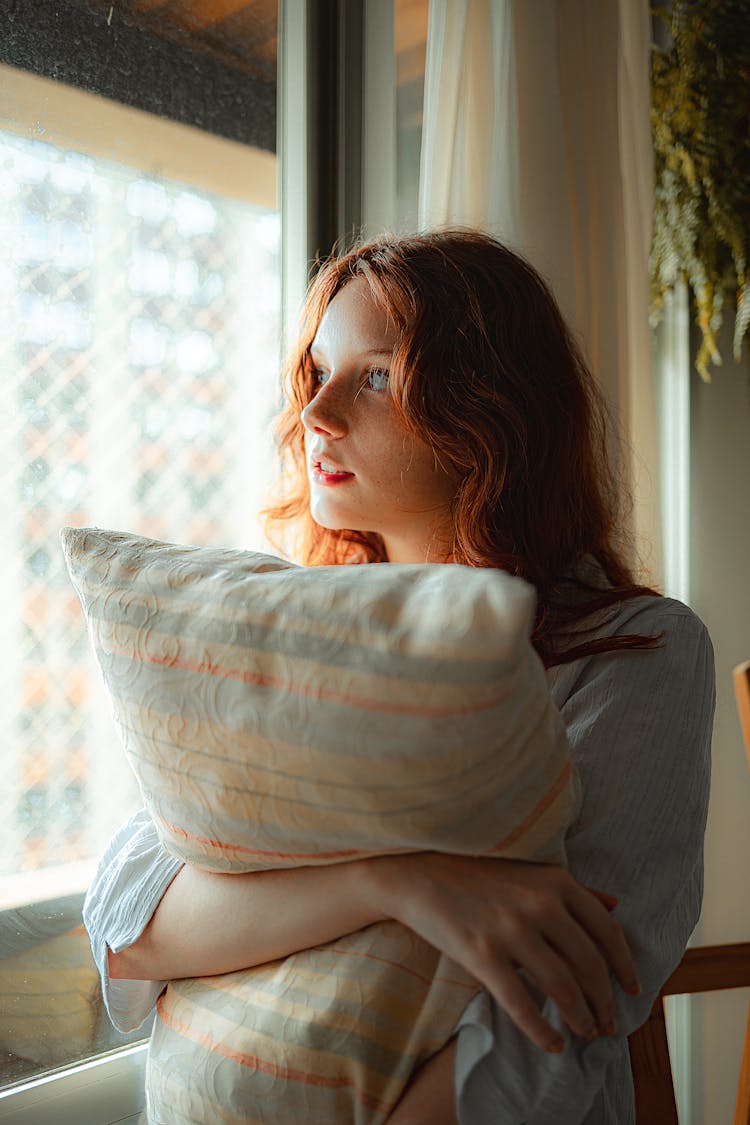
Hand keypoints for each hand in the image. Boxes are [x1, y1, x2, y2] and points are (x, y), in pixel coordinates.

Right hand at [367, 853, 639, 1054]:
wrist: (420, 874)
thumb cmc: (480, 874)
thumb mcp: (533, 872)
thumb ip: (575, 890)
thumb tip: (616, 906)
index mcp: (557, 882)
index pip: (607, 932)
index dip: (625, 967)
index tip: (633, 990)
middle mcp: (540, 904)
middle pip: (590, 966)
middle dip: (605, 1002)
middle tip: (609, 1024)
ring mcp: (511, 929)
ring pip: (563, 988)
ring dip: (581, 1019)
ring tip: (586, 1034)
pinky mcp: (482, 954)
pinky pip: (521, 1004)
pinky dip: (543, 1031)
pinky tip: (553, 1043)